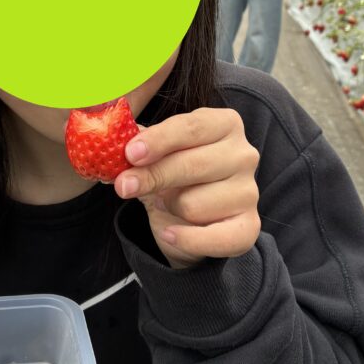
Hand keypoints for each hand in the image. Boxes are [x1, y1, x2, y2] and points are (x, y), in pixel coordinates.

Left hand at [114, 109, 260, 268]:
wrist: (188, 219)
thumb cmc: (172, 175)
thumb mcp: (154, 154)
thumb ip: (138, 144)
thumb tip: (113, 141)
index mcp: (225, 124)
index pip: (191, 128)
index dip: (159, 140)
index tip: (130, 153)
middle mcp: (244, 154)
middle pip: (192, 165)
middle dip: (152, 177)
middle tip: (123, 185)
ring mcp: (250, 191)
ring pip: (193, 204)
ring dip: (170, 207)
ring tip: (169, 203)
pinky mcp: (249, 227)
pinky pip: (214, 238)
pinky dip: (186, 239)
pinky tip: (170, 232)